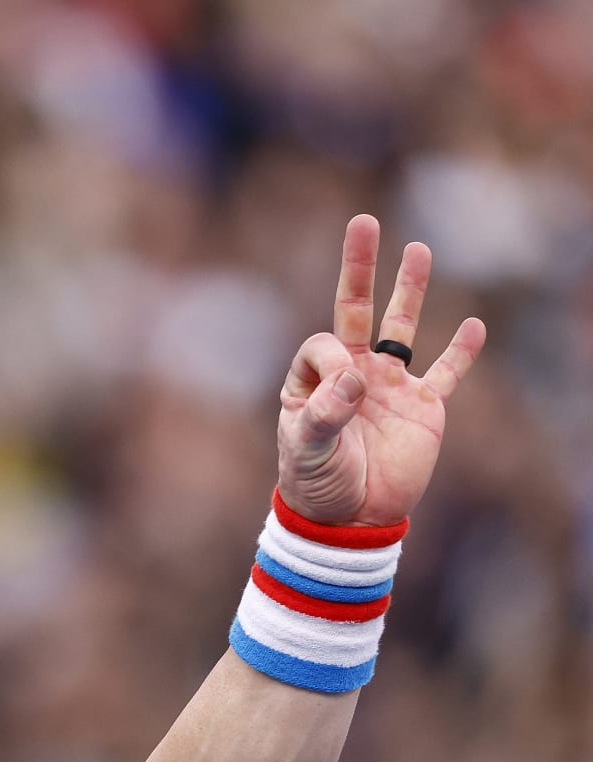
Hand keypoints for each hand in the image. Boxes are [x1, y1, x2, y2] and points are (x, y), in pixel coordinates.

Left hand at [276, 214, 486, 526]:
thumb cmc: (316, 484)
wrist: (350, 521)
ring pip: (401, 329)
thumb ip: (325, 412)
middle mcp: (351, 374)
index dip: (334, 358)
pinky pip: (446, 374)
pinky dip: (460, 353)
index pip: (326, 342)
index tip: (344, 391)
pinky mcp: (424, 408)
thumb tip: (355, 377)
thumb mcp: (307, 449)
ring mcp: (390, 387)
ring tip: (418, 249)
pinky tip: (473, 325)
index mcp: (313, 380)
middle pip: (356, 310)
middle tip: (364, 222)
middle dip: (360, 268)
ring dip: (410, 290)